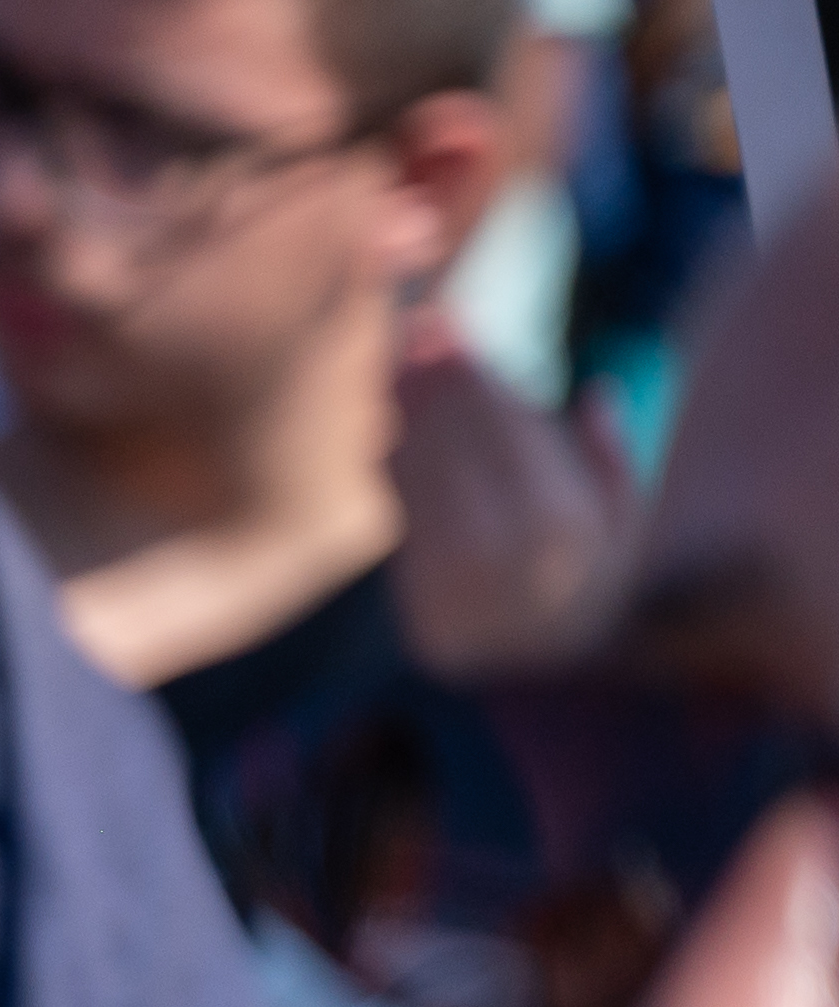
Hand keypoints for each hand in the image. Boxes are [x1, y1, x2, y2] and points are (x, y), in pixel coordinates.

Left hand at [385, 315, 634, 676]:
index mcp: (567, 517)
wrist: (531, 680)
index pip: (512, 426)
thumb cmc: (587, 587)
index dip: (475, 371)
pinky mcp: (417, 587)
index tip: (448, 325)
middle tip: (409, 327)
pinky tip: (380, 427)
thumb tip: (598, 392)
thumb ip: (615, 462)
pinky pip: (402, 505)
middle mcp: (513, 542)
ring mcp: (460, 569)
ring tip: (388, 363)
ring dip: (402, 410)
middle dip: (433, 379)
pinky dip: (390, 460)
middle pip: (461, 437)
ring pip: (424, 466)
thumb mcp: (627, 530)